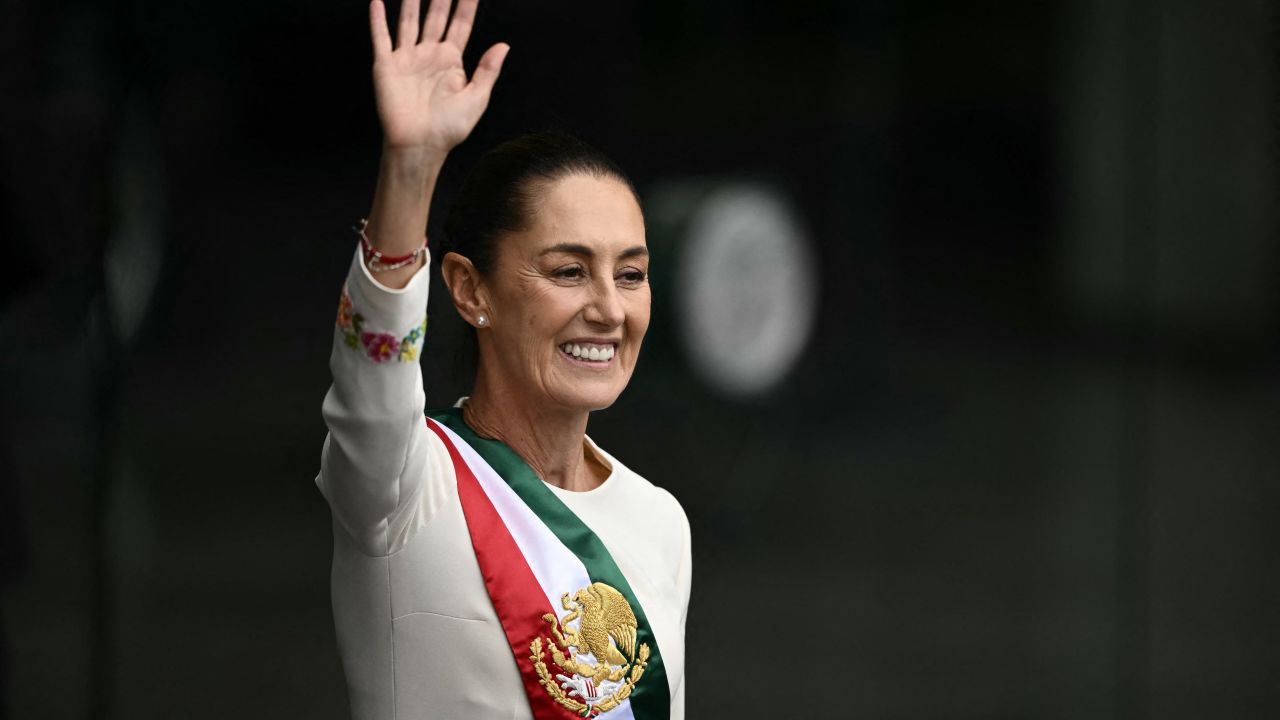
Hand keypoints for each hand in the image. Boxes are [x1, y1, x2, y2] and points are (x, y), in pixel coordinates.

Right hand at [368, 0, 509, 153]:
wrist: (420, 145)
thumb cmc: (449, 127)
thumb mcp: (477, 98)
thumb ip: (488, 70)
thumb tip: (504, 45)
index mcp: (451, 62)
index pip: (461, 25)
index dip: (466, 6)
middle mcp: (428, 56)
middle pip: (436, 17)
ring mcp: (407, 59)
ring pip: (409, 21)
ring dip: (411, 2)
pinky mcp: (387, 66)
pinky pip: (381, 38)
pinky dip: (378, 20)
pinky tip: (376, 2)